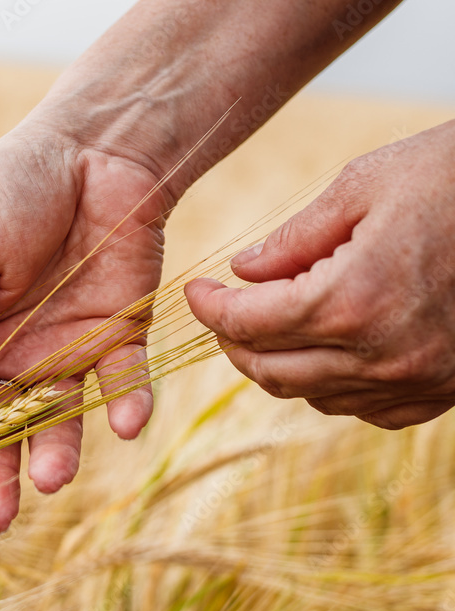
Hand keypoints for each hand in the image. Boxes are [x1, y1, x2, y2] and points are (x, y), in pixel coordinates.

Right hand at [0, 123, 172, 547]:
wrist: (92, 148)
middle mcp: (12, 359)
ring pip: (58, 422)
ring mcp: (66, 353)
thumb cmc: (12, 190)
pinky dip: (126, 403)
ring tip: (52, 478)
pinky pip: (123, 382)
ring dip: (54, 454)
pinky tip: (124, 423)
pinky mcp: (121, 337)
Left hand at [186, 120, 454, 428]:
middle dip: (232, 342)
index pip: (247, 324)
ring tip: (269, 326)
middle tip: (222, 312)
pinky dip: (329, 385)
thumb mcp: (363, 186)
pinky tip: (327, 350)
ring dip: (277, 365)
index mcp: (353, 299)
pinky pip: (363, 410)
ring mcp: (418, 381)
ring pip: (311, 395)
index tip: (196, 291)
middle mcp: (383, 355)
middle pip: (269, 371)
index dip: (209, 309)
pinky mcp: (445, 392)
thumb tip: (243, 271)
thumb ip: (293, 238)